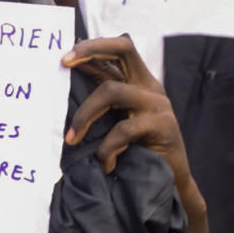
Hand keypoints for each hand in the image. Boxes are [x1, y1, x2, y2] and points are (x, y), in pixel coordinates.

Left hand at [62, 36, 192, 194]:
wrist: (170, 184)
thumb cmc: (137, 152)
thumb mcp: (116, 120)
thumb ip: (101, 100)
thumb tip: (68, 80)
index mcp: (139, 82)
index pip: (118, 50)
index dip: (91, 48)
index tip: (63, 58)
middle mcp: (150, 86)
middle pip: (124, 49)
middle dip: (91, 49)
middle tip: (64, 62)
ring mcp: (159, 104)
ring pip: (112, 91)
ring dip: (85, 115)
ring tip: (72, 139)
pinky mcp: (164, 125)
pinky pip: (124, 129)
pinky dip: (107, 147)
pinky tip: (105, 164)